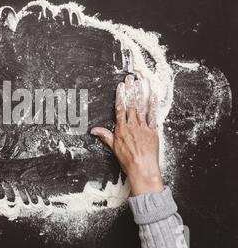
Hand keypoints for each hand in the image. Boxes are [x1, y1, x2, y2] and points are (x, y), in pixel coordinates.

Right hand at [91, 75, 163, 195]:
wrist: (142, 168)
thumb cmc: (127, 160)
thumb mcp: (113, 147)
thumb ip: (105, 136)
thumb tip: (93, 130)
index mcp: (121, 129)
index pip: (120, 109)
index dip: (120, 96)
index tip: (121, 86)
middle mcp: (132, 126)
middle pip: (131, 104)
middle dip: (131, 90)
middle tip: (131, 78)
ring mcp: (143, 127)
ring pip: (141, 107)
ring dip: (141, 93)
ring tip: (141, 82)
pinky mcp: (153, 131)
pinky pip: (153, 115)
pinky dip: (153, 105)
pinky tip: (153, 96)